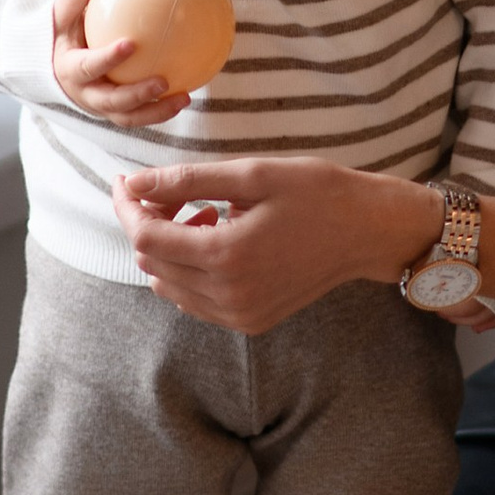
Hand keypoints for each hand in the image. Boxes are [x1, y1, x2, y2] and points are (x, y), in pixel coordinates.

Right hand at [51, 0, 186, 126]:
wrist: (52, 64)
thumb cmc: (62, 31)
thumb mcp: (63, 11)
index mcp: (70, 69)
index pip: (88, 66)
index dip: (108, 58)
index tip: (131, 43)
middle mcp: (84, 94)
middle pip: (111, 101)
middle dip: (137, 94)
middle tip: (163, 81)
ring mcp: (99, 107)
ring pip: (128, 116)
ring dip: (157, 111)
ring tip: (185, 97)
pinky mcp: (114, 113)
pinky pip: (139, 115)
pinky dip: (162, 110)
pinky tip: (187, 95)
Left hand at [111, 155, 436, 334]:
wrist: (368, 231)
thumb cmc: (317, 192)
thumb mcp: (252, 174)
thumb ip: (187, 181)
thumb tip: (134, 184)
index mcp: (225, 255)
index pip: (146, 236)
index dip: (127, 205)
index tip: (126, 179)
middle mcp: (227, 295)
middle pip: (152, 260)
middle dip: (149, 222)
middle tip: (173, 190)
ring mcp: (239, 314)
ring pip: (168, 283)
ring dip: (169, 247)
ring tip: (204, 212)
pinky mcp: (249, 321)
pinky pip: (194, 300)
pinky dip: (190, 269)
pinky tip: (218, 238)